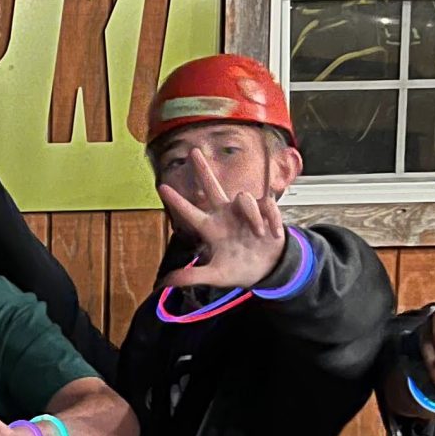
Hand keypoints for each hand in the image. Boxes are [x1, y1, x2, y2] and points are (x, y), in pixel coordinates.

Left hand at [156, 151, 287, 291]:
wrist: (269, 270)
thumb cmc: (240, 269)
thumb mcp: (216, 276)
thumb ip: (192, 277)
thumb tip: (165, 283)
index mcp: (212, 228)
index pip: (191, 212)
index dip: (177, 201)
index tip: (161, 187)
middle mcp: (225, 215)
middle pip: (212, 187)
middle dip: (203, 169)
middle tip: (193, 152)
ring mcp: (244, 212)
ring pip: (243, 197)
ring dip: (251, 215)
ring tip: (258, 234)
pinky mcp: (264, 211)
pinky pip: (266, 205)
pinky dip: (271, 219)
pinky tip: (272, 233)